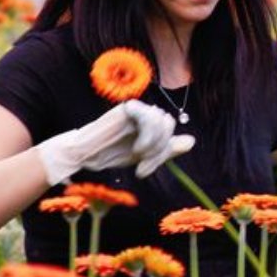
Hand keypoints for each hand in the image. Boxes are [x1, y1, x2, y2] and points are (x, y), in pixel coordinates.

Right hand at [36, 99, 194, 184]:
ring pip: (162, 119)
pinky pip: (149, 114)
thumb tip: (191, 141)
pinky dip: (148, 134)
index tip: (145, 169)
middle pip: (168, 123)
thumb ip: (166, 149)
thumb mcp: (143, 156)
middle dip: (159, 148)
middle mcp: (146, 113)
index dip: (164, 150)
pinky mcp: (128, 108)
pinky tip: (137, 147)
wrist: (84, 154)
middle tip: (143, 164)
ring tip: (139, 155)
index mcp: (151, 123)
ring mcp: (137, 109)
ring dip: (154, 143)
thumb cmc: (112, 153)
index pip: (169, 129)